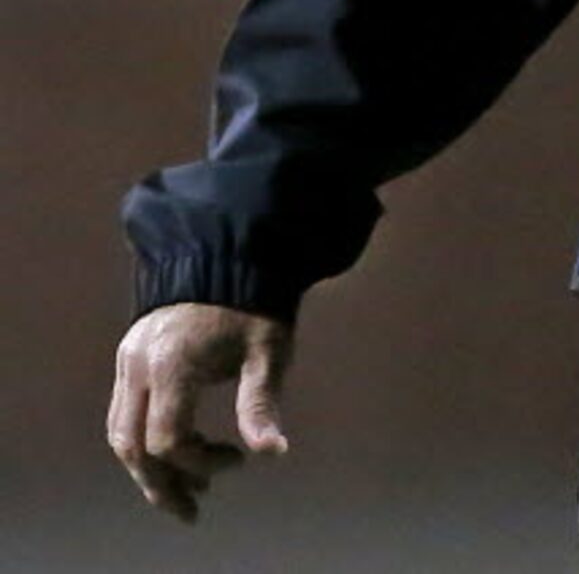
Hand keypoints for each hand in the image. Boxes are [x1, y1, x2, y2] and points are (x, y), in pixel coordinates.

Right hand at [108, 303, 292, 522]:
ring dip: (148, 467)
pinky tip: (173, 453)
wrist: (227, 253)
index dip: (200, 462)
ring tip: (184, 490)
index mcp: (172, 365)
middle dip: (160, 483)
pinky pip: (123, 412)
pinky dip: (142, 440)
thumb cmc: (255, 305)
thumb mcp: (268, 352)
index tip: (237, 461)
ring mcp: (127, 360)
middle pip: (131, 445)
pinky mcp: (128, 356)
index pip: (168, 439)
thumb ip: (260, 404)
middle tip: (192, 510)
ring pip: (120, 432)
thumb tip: (272, 452)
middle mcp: (139, 365)